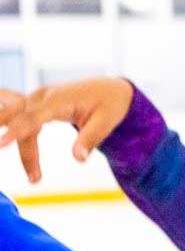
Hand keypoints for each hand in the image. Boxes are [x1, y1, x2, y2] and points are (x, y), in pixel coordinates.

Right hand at [0, 79, 132, 182]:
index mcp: (59, 99)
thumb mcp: (107, 121)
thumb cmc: (108, 105)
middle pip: (17, 118)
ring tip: (6, 152)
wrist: (108, 89)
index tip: (1, 144)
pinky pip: (11, 108)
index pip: (33, 117)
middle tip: (13, 161)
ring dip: (4, 130)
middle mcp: (42, 96)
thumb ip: (91, 139)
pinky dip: (1, 114)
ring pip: (11, 116)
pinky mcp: (31, 103)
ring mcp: (34, 98)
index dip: (17, 131)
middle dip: (8, 137)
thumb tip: (79, 159)